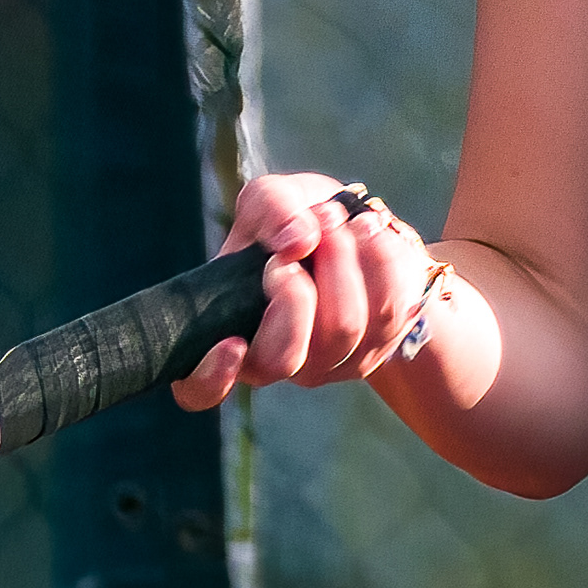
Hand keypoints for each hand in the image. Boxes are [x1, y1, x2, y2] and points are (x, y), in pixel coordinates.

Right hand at [169, 170, 440, 409]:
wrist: (353, 224)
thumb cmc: (294, 219)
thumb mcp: (271, 198)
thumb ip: (272, 208)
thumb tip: (297, 241)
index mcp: (227, 329)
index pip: (199, 389)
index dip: (211, 378)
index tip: (232, 343)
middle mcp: (273, 360)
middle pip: (284, 356)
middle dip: (296, 287)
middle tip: (305, 234)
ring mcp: (328, 363)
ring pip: (343, 329)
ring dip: (344, 258)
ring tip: (337, 220)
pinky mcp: (376, 350)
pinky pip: (389, 311)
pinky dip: (380, 257)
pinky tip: (367, 231)